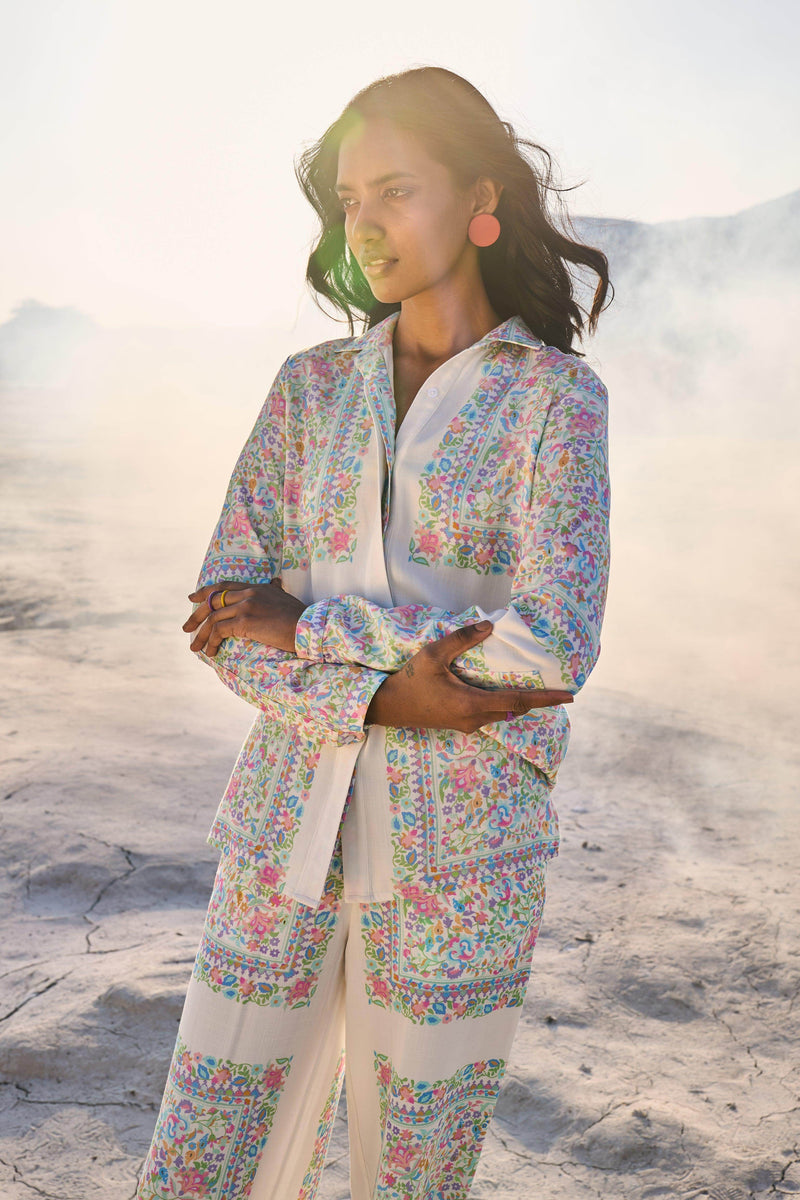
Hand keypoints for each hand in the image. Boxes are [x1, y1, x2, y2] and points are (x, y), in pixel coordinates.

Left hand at [183, 578, 306, 655]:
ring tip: (195, 648)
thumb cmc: (301, 619)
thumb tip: (275, 582)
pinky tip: (211, 653)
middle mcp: (249, 593)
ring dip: (201, 635)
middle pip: (213, 601)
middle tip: (186, 627)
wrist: (309, 628)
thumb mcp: (285, 598)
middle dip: (196, 615)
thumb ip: (276, 590)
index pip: (224, 586)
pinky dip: (212, 642)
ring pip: (213, 618)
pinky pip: (219, 631)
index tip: (192, 598)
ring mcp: (246, 606)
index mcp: (257, 587)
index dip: (205, 592)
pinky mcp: (245, 621)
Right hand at [366, 621, 573, 732]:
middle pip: (515, 710)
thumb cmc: (410, 680)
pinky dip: (504, 705)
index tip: (570, 696)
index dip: (546, 699)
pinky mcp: (460, 724)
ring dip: (521, 703)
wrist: (388, 707)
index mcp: (472, 704)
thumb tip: (490, 625)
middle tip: (559, 689)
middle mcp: (475, 719)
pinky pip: (491, 715)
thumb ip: (462, 639)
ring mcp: (468, 725)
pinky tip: (505, 693)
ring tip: (537, 689)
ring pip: (503, 714)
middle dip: (538, 701)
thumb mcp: (433, 654)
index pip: (518, 702)